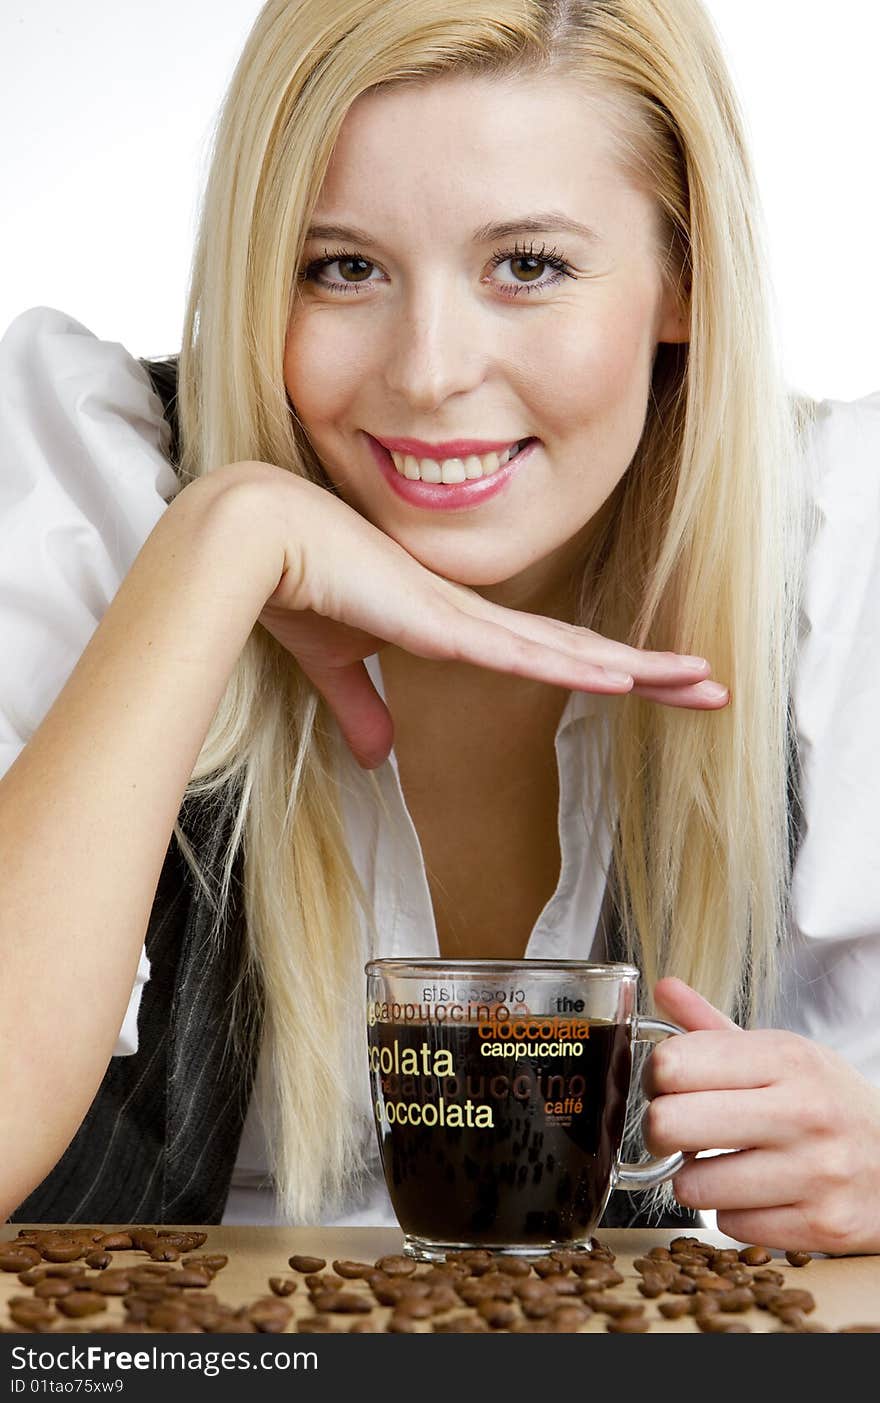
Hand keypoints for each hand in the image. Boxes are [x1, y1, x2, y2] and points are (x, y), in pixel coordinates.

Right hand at [250, 470, 728, 767]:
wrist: (253, 539)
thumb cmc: (292, 587)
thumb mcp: (335, 667)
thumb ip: (362, 710)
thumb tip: (379, 758)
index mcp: (454, 623)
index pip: (547, 653)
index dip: (602, 669)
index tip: (650, 684)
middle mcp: (475, 616)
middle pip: (580, 650)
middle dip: (650, 670)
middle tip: (712, 686)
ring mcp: (465, 617)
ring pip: (572, 650)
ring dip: (640, 670)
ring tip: (704, 683)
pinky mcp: (440, 622)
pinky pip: (521, 653)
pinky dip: (575, 666)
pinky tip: (625, 678)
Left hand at [643, 977, 879, 1253]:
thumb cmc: (826, 1101)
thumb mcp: (781, 1053)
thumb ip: (713, 1026)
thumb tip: (664, 988)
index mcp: (786, 1057)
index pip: (673, 1063)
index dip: (655, 1077)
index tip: (665, 1085)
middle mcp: (803, 1111)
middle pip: (670, 1124)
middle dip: (661, 1130)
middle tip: (677, 1130)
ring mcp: (815, 1173)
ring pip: (693, 1186)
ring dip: (696, 1180)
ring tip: (722, 1164)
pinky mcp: (822, 1226)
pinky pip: (730, 1226)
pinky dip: (734, 1214)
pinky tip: (757, 1193)